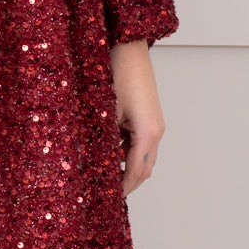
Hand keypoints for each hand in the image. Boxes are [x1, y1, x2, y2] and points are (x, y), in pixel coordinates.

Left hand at [109, 40, 164, 197]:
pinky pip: (139, 143)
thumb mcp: (105, 111)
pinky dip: (126, 153)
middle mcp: (156, 131)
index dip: (123, 188)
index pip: (136, 171)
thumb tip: (93, 162)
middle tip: (108, 195)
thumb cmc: (117, 74)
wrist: (128, 48)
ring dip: (127, 168)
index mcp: (147, 133)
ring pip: (143, 157)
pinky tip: (109, 156)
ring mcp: (154, 124)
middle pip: (144, 169)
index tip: (110, 200)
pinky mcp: (149, 118)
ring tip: (106, 178)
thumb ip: (103, 139)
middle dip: (128, 183)